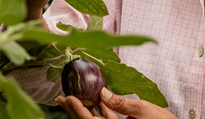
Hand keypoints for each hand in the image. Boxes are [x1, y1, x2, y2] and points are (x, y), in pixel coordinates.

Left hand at [56, 88, 175, 118]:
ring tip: (73, 96)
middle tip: (61, 98)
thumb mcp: (143, 110)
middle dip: (74, 110)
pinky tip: (97, 98)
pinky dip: (101, 109)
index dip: (78, 110)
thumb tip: (103, 94)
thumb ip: (122, 103)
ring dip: (85, 108)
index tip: (67, 98)